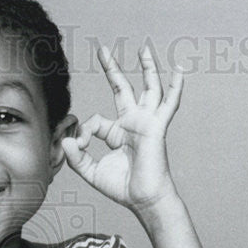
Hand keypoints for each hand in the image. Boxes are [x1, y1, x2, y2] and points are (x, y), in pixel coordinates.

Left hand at [62, 43, 183, 210]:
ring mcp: (146, 122)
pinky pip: (169, 103)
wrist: (143, 199)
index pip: (96, 120)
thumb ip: (77, 157)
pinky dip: (176, 87)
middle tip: (103, 50)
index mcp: (117, 133)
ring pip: (149, 88)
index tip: (81, 145)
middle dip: (112, 69)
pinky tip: (181, 70)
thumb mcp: (91, 172)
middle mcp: (132, 123)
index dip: (84, 131)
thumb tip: (66, 140)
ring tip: (144, 48)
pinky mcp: (157, 126)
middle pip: (122, 88)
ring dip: (147, 68)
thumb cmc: (122, 188)